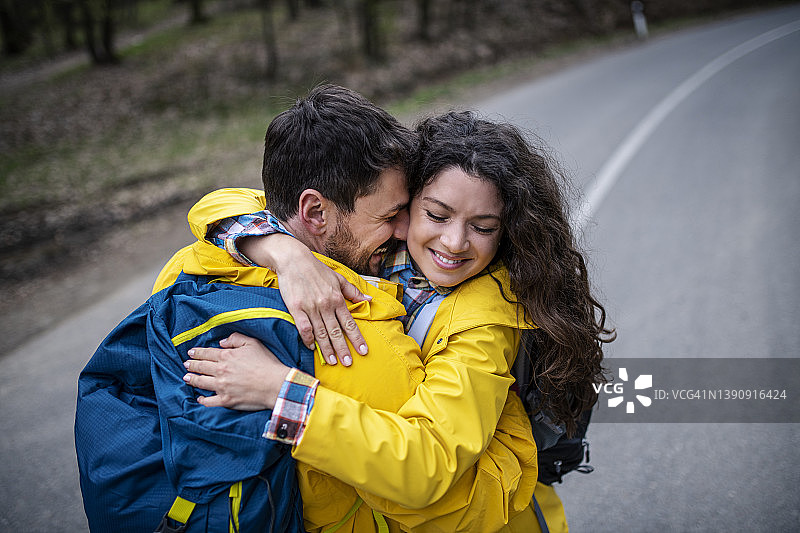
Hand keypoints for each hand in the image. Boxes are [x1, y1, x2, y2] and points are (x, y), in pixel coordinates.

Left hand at [183, 333, 290, 409]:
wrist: (275, 384)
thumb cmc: (267, 363)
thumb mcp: (253, 343)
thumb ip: (236, 338)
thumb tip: (222, 342)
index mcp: (227, 356)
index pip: (207, 353)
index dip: (197, 352)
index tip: (191, 352)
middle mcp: (221, 371)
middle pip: (201, 367)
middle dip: (191, 365)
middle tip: (186, 364)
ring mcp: (222, 387)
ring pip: (201, 382)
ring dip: (192, 379)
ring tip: (186, 377)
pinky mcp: (226, 400)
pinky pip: (209, 401)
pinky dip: (202, 399)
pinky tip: (199, 398)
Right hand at [241, 234, 369, 365]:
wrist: (294, 260)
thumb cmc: (317, 270)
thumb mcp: (338, 278)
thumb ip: (352, 292)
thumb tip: (369, 300)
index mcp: (337, 299)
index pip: (350, 323)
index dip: (357, 338)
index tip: (363, 351)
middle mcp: (326, 305)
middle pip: (336, 332)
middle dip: (343, 349)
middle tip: (348, 363)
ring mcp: (311, 307)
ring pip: (321, 333)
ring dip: (327, 349)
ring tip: (333, 362)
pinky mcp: (296, 308)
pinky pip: (303, 328)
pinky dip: (307, 339)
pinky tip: (311, 347)